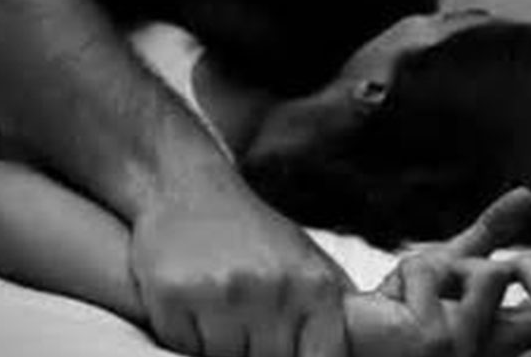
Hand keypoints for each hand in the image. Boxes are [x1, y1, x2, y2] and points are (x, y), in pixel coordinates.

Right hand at [130, 180, 352, 356]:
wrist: (189, 190)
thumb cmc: (256, 237)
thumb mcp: (311, 267)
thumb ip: (335, 316)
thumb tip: (355, 354)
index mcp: (316, 287)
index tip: (287, 346)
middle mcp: (274, 289)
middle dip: (255, 350)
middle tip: (246, 319)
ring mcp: (223, 293)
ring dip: (216, 345)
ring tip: (218, 308)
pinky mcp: (174, 295)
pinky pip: (181, 346)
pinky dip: (184, 334)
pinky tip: (191, 302)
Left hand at [373, 188, 530, 356]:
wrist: (343, 335)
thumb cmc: (396, 309)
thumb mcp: (449, 265)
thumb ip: (490, 235)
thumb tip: (529, 194)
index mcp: (507, 333)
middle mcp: (497, 348)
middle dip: (530, 262)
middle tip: (485, 262)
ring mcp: (468, 349)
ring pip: (493, 272)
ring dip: (449, 262)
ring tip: (415, 285)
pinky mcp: (436, 340)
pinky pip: (438, 272)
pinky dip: (414, 271)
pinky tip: (392, 298)